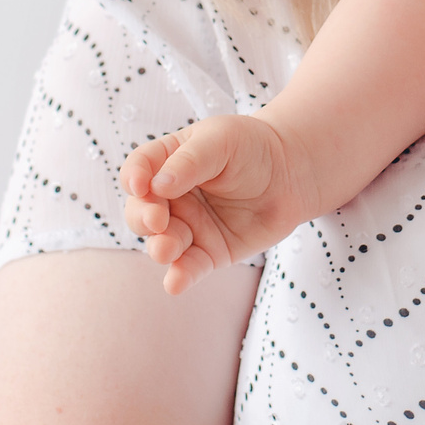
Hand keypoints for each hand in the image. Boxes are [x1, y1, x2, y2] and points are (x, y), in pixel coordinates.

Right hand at [118, 115, 310, 294]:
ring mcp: (187, 226)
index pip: (139, 170)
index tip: (140, 186)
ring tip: (166, 250)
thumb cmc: (252, 148)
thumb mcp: (221, 141)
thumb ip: (189, 162)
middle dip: (143, 218)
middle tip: (157, 221)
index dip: (133, 177)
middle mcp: (171, 198)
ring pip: (162, 242)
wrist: (291, 174)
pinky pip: (189, 267)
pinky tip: (175, 283)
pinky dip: (180, 276)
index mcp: (167, 162)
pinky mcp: (208, 252)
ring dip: (160, 248)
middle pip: (142, 211)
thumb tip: (157, 186)